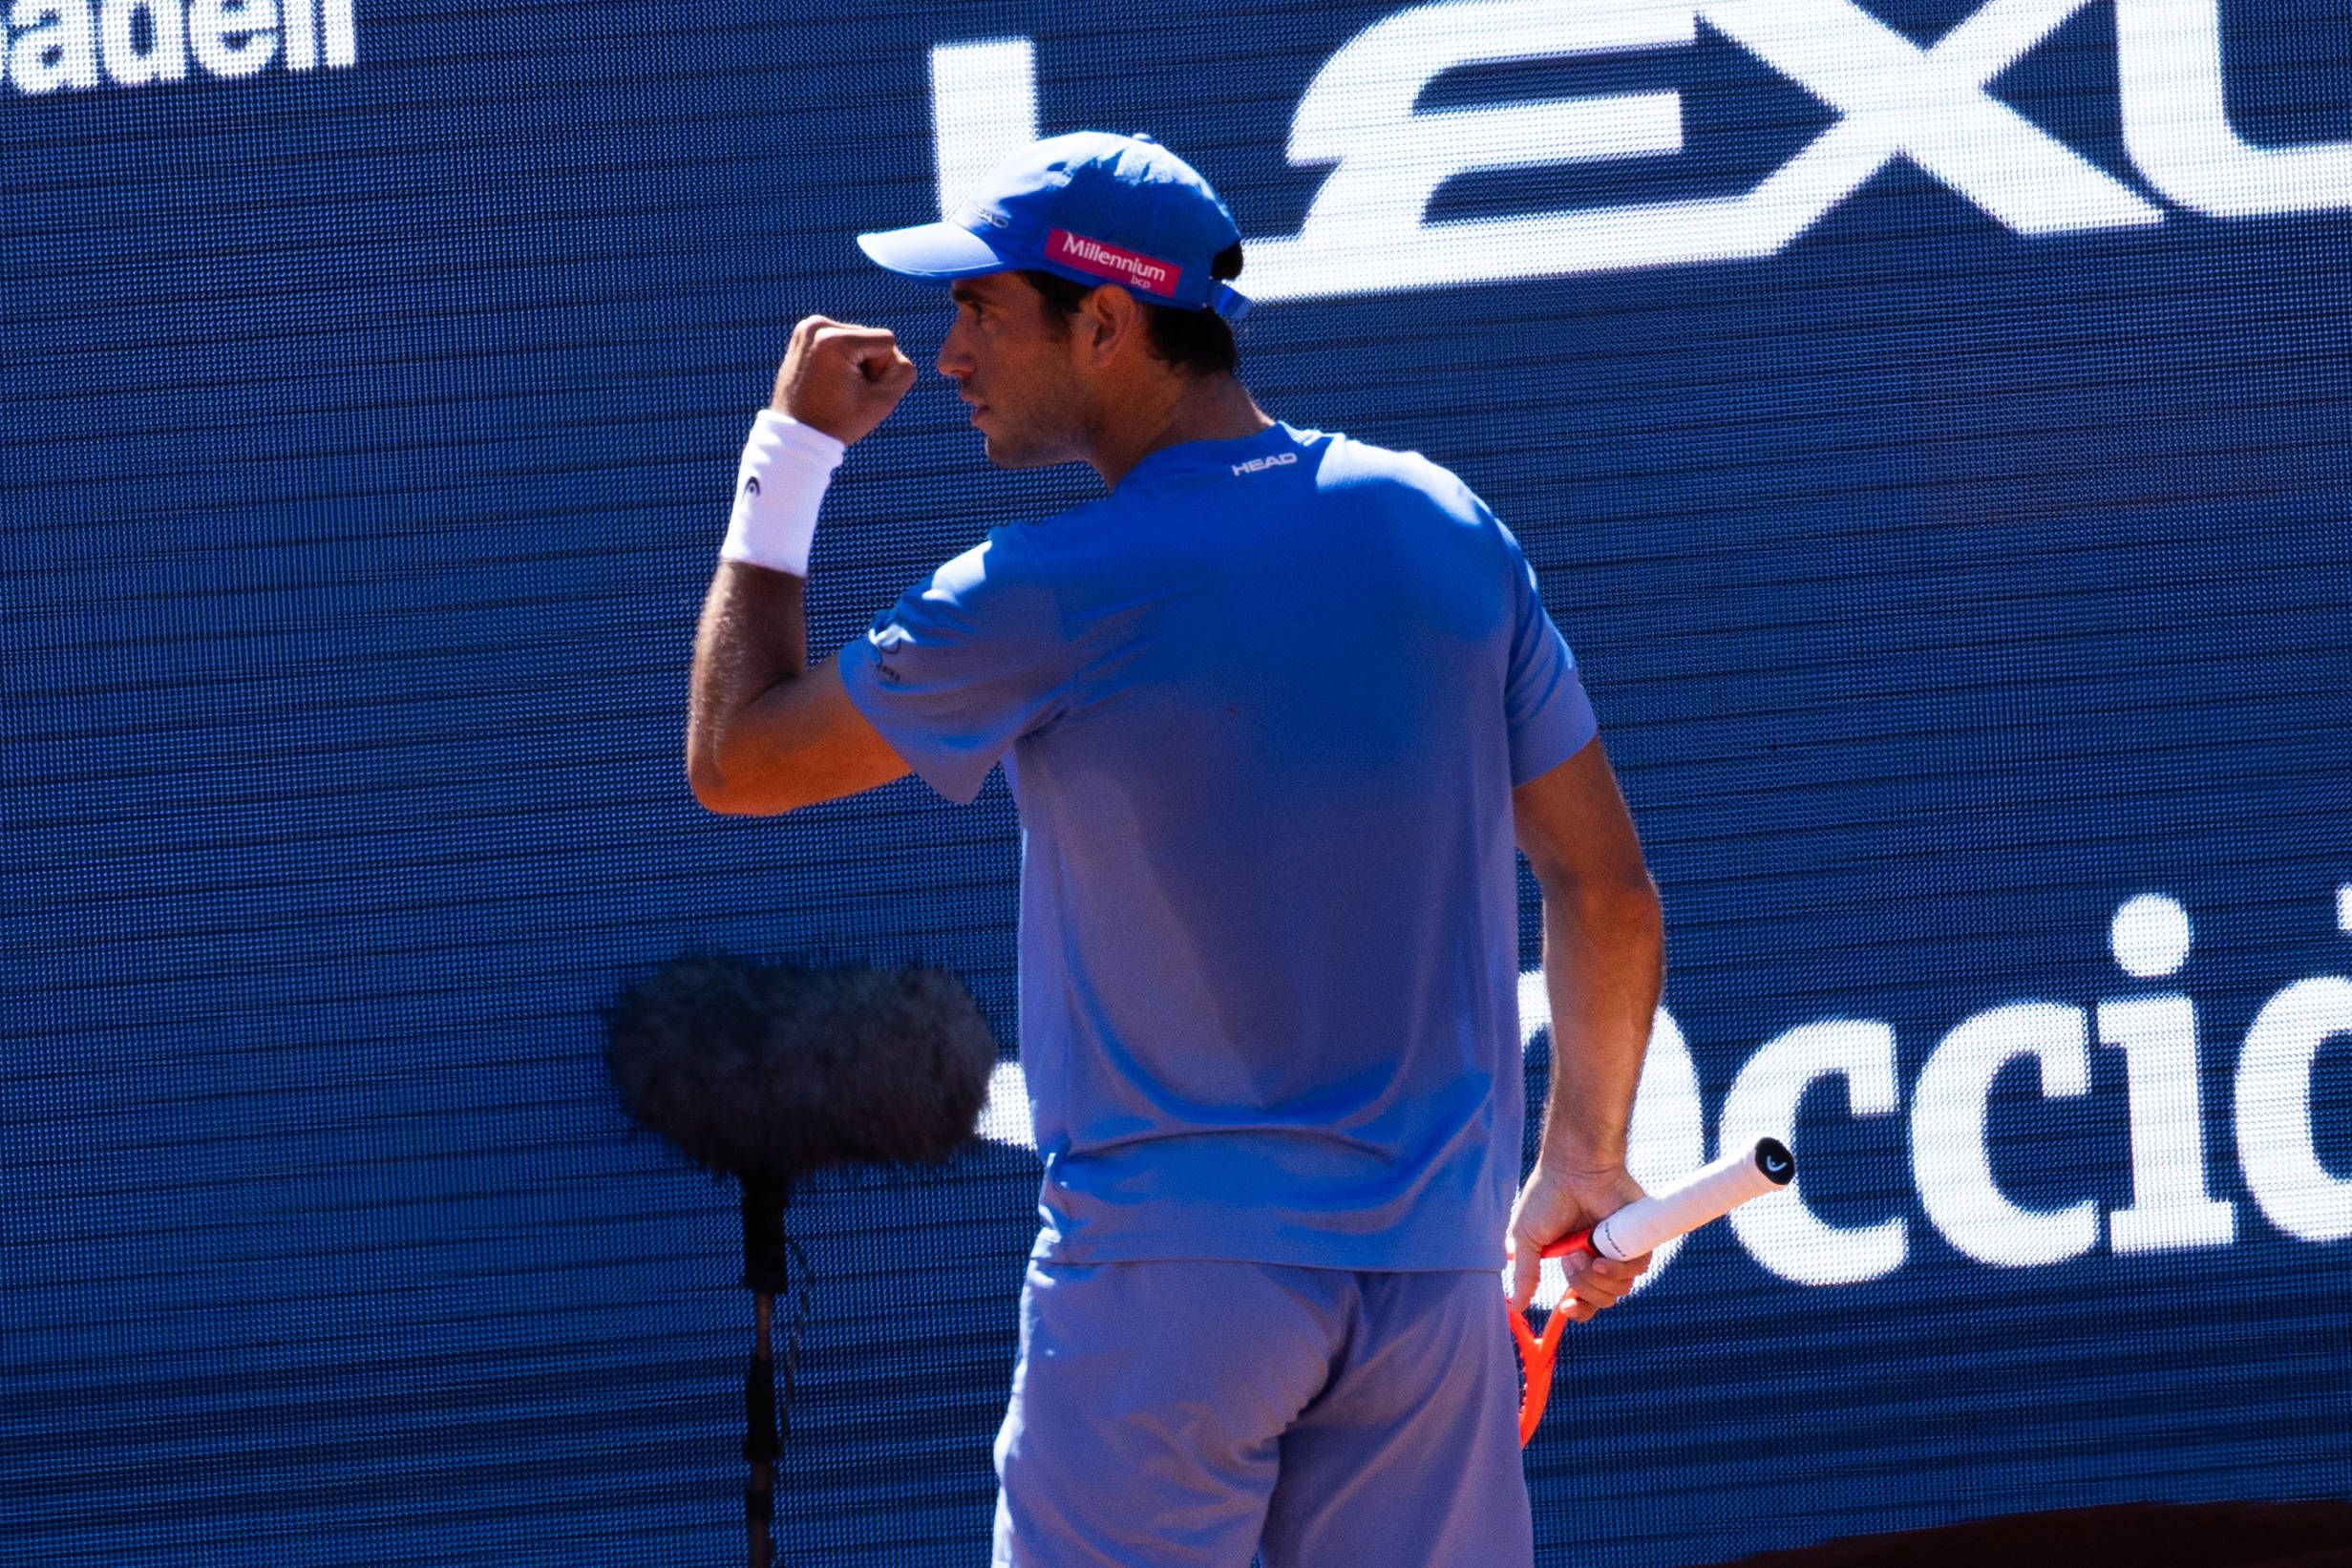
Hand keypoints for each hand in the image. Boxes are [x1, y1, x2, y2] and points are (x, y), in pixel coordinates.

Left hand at [770, 315, 917, 445]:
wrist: (797, 435)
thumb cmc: (838, 423)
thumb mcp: (883, 401)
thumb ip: (903, 371)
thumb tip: (892, 353)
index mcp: (834, 339)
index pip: (886, 341)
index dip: (882, 371)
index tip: (858, 392)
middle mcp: (817, 325)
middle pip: (871, 337)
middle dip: (867, 365)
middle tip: (844, 392)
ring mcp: (807, 328)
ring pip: (858, 339)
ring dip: (856, 363)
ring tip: (836, 387)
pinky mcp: (803, 334)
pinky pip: (841, 341)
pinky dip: (842, 359)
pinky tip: (829, 379)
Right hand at [1503, 1162, 1650, 1320]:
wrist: (1573, 1168)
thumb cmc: (1548, 1195)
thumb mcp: (1527, 1238)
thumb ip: (1525, 1274)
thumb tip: (1516, 1305)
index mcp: (1576, 1260)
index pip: (1583, 1300)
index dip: (1578, 1310)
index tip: (1566, 1307)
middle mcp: (1600, 1259)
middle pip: (1602, 1299)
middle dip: (1582, 1287)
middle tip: (1570, 1258)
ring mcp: (1620, 1250)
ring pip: (1619, 1289)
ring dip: (1597, 1278)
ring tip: (1582, 1251)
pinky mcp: (1638, 1239)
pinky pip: (1637, 1270)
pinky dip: (1618, 1269)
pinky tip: (1601, 1256)